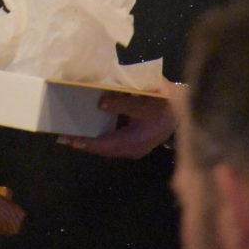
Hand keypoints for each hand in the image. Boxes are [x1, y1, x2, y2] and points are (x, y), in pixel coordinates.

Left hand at [57, 80, 180, 159]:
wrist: (186, 109)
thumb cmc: (166, 102)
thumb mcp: (146, 99)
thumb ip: (125, 102)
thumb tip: (101, 104)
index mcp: (135, 141)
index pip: (106, 145)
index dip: (87, 142)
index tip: (69, 139)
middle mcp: (132, 149)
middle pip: (103, 149)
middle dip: (83, 142)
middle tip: (62, 135)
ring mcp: (133, 147)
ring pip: (107, 146)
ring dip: (89, 140)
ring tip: (69, 132)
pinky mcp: (134, 142)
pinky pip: (112, 141)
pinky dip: (99, 136)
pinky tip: (89, 126)